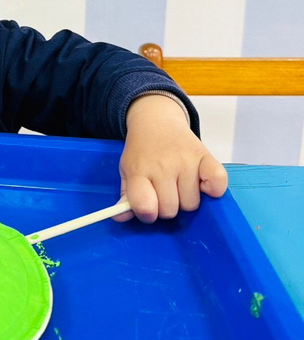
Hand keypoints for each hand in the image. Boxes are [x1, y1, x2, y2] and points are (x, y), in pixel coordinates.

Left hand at [116, 94, 227, 223]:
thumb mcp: (127, 171)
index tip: (149, 206)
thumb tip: (121, 218)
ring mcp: (186, 160)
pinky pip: (218, 182)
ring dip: (186, 199)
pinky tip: (202, 183)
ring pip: (192, 204)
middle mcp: (163, 165)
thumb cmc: (142, 152)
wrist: (156, 121)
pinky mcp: (206, 155)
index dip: (147, 213)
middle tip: (164, 191)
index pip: (145, 206)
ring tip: (179, 184)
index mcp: (139, 170)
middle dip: (167, 206)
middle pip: (171, 210)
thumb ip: (126, 197)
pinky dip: (213, 189)